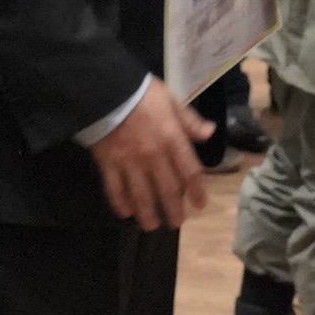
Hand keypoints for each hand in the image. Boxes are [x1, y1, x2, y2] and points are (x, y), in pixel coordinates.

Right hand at [88, 79, 212, 230]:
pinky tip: (125, 213)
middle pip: (168, 190)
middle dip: (174, 210)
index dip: (197, 191)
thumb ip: (189, 120)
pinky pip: (114, 189)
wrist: (104, 88)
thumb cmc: (140, 92)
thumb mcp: (170, 99)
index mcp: (172, 138)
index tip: (200, 205)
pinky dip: (120, 203)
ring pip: (141, 196)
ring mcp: (130, 162)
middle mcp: (154, 156)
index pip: (190, 171)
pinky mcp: (108, 164)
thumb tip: (210, 134)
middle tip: (176, 223)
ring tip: (151, 225)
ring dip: (148, 214)